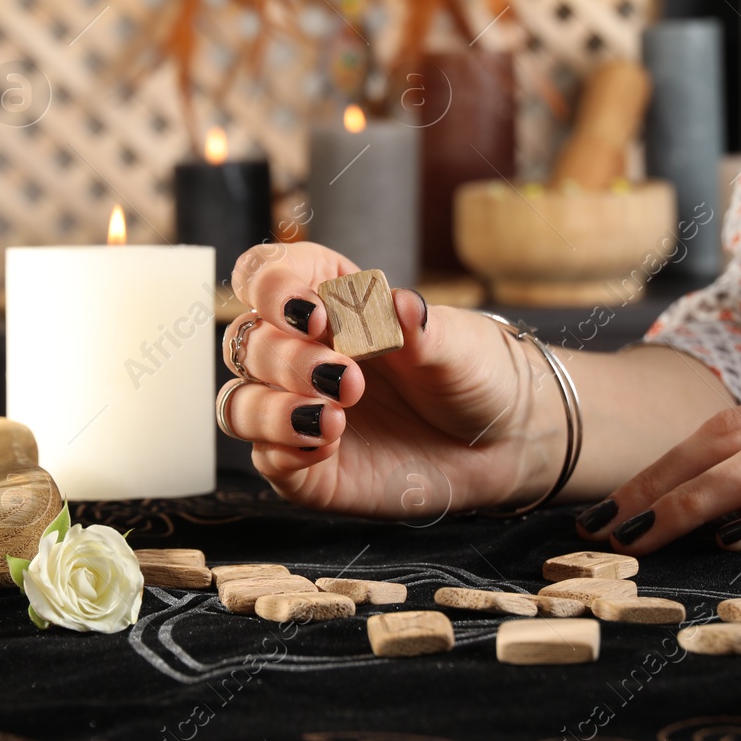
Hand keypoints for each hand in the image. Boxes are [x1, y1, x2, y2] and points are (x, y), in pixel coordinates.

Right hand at [219, 241, 567, 518]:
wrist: (501, 439)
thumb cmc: (474, 372)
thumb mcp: (459, 344)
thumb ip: (423, 328)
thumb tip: (400, 304)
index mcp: (327, 299)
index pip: (263, 276)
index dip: (271, 288)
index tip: (312, 314)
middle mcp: (300, 351)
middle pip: (248, 342)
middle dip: (287, 359)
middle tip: (348, 380)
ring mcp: (296, 408)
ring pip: (239, 404)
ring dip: (273, 410)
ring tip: (332, 420)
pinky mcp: (304, 464)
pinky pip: (265, 458)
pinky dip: (285, 451)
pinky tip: (326, 447)